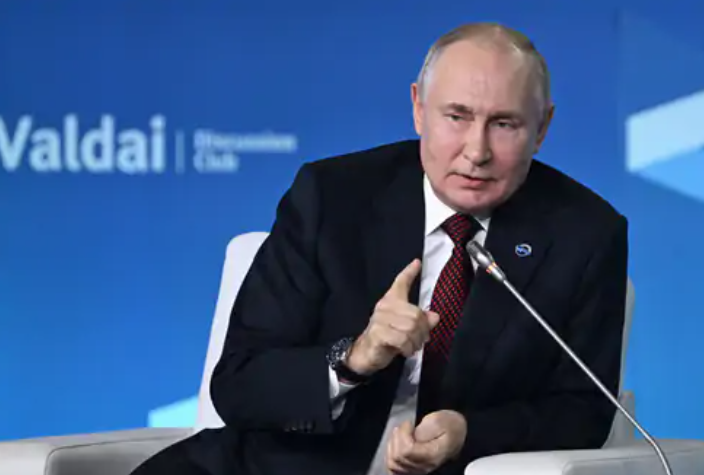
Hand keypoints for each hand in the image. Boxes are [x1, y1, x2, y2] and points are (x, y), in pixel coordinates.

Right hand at [346, 259, 439, 374]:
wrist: (366, 353)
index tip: (417, 263)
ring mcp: (379, 320)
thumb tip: (435, 317)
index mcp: (391, 301)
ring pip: (410, 328)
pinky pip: (402, 339)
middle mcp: (384, 306)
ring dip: (416, 341)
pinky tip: (405, 351)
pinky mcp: (377, 334)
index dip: (409, 273)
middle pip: (416, 315)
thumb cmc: (387, 338)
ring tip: (413, 346)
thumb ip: (421, 321)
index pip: (400, 283)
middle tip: (421, 340)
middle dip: (423, 331)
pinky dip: (408, 348)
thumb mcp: (406, 328)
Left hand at [386, 411, 466, 474]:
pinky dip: (391, 456)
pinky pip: (394, 469)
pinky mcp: (412, 469)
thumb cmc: (448, 425)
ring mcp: (418, 470)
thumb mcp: (439, 420)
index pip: (407, 451)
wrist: (455, 433)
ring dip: (392, 445)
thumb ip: (426, 428)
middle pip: (398, 457)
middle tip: (405, 427)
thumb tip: (413, 436)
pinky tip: (395, 445)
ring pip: (393, 464)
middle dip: (397, 437)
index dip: (403, 434)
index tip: (410, 423)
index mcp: (432, 455)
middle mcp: (424, 466)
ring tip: (400, 433)